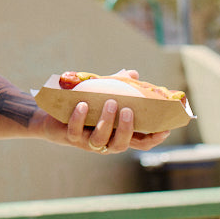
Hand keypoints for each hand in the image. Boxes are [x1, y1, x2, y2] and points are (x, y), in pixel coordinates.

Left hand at [43, 98, 169, 154]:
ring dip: (106, 122)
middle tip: (127, 110)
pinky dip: (79, 118)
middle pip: (121, 144)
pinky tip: (82, 104)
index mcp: (118, 134)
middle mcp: (106, 142)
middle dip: (126, 129)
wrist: (55, 114)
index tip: (165, 128)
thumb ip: (119, 86)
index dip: (154, 138)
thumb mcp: (103, 94)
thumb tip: (133, 74)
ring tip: (110, 102)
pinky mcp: (71, 137)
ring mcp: (88, 142)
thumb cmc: (86, 104)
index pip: (141, 142)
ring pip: (100, 140)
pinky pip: (76, 131)